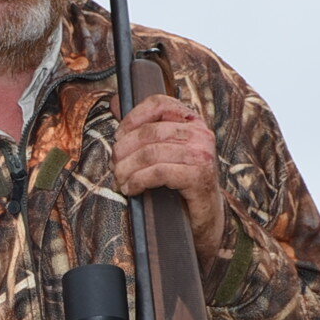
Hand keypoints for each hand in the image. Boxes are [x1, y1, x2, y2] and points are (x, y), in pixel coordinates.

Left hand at [113, 94, 226, 265]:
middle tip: (114, 165)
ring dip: (127, 168)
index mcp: (192, 122)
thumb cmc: (180, 184)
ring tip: (119, 180)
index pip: (159, 103)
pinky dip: (137, 181)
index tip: (118, 136)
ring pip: (150, 153)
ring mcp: (201, 155)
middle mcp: (200, 134)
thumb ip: (142, 128)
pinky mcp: (198, 177)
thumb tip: (113, 102)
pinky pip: (158, 173)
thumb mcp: (164, 151)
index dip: (133, 117)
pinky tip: (131, 189)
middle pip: (149, 131)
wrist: (205, 217)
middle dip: (123, 149)